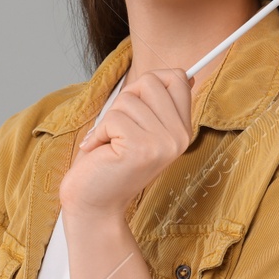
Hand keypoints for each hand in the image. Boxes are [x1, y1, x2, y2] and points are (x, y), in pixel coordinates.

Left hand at [60, 68, 192, 216]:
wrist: (94, 204)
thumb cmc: (110, 162)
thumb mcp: (142, 127)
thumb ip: (159, 103)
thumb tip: (184, 75)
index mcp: (183, 129)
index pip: (177, 78)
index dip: (150, 81)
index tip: (136, 104)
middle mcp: (180, 136)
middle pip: (151, 81)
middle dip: (125, 100)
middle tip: (119, 129)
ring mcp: (164, 143)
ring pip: (129, 99)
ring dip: (109, 120)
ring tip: (111, 145)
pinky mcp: (141, 148)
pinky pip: (113, 117)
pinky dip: (99, 133)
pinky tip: (101, 151)